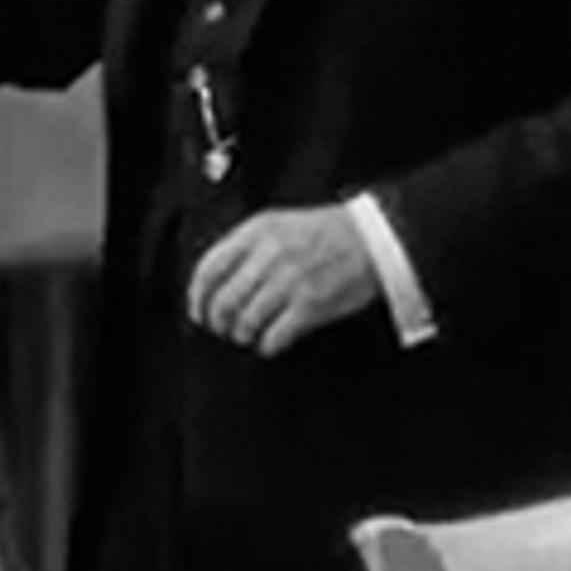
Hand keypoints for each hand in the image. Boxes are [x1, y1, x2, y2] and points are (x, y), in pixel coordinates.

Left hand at [187, 205, 382, 355]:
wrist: (373, 238)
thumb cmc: (325, 233)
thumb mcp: (278, 224)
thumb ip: (245, 247)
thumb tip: (214, 283)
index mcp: (256, 232)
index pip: (208, 269)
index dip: (197, 297)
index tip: (198, 311)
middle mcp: (269, 255)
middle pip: (223, 301)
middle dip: (217, 322)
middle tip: (222, 329)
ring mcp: (290, 281)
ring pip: (245, 321)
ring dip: (241, 335)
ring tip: (246, 336)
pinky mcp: (310, 305)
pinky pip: (274, 336)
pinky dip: (267, 345)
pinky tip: (269, 343)